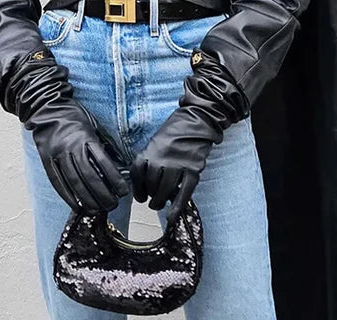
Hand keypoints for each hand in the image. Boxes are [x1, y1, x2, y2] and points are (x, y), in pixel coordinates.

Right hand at [29, 99, 130, 212]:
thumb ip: (105, 144)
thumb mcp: (94, 125)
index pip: (103, 162)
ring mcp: (57, 155)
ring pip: (73, 182)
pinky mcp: (47, 161)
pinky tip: (77, 206)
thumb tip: (120, 164)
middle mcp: (71, 147)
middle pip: (89, 176)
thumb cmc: (74, 116)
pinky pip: (58, 182)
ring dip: (86, 199)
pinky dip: (68, 196)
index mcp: (86, 137)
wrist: (47, 108)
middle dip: (102, 194)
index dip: (114, 178)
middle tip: (112, 205)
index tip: (123, 191)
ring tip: (97, 210)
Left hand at [130, 47, 249, 224]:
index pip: (137, 173)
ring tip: (159, 205)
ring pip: (165, 190)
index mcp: (151, 148)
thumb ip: (150, 159)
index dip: (136, 188)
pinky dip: (177, 207)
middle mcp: (162, 157)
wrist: (199, 120)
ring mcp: (179, 164)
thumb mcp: (157, 141)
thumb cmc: (176, 131)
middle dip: (150, 196)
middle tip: (152, 202)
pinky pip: (184, 192)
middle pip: (150, 184)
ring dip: (160, 202)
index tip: (139, 197)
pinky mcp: (194, 169)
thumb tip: (143, 183)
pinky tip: (172, 216)